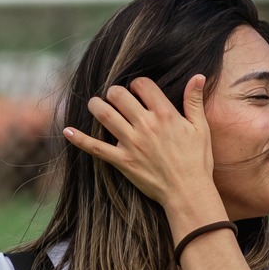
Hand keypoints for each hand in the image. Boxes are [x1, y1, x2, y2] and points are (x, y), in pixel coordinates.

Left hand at [64, 76, 219, 221]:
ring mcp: (131, 143)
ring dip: (96, 105)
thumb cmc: (197, 160)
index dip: (138, 84)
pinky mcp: (122, 161)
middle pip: (118, 95)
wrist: (188, 192)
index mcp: (165, 114)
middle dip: (114, 92)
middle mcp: (146, 125)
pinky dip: (79, 139)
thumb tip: (198, 77)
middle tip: (115, 98)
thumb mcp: (201, 128)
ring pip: (104, 115)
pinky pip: (95, 147)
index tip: (139, 91)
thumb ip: (194, 101)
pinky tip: (67, 130)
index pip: (142, 85)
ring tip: (96, 105)